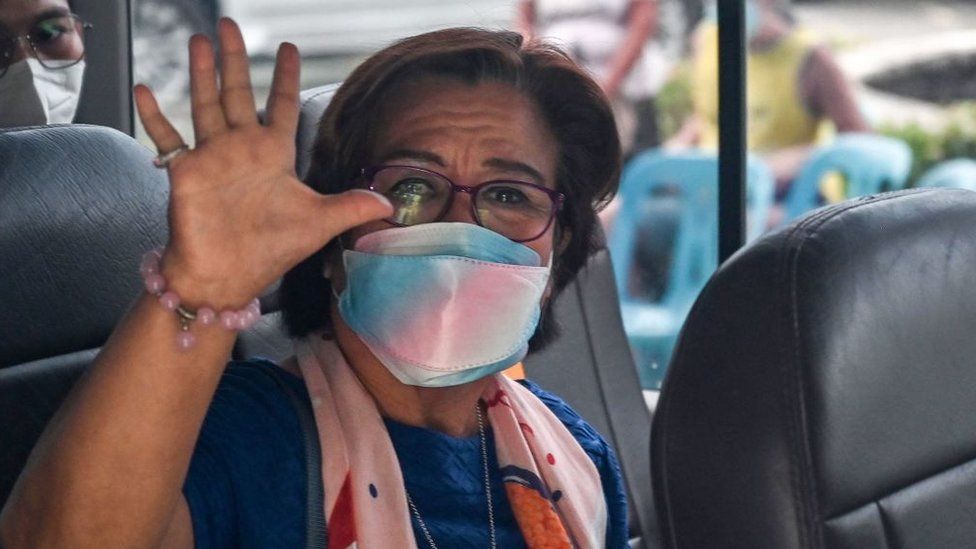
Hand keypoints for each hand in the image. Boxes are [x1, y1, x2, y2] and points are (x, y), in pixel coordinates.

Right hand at [134, 19, 391, 306]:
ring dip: (201, 73)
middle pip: (238, 94)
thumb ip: (351, 206)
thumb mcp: (319, 224)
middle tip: (229, 25)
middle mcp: (241, 150)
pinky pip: (167, 138)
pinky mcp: (185, 172)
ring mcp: (211, 158)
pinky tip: (145, 89)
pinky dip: (155, 115)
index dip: (286, 78)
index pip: (282, 107)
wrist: (227, 277)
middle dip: (234, 60)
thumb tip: (391, 203)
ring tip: (199, 41)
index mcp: (274, 156)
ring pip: (205, 104)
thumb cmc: (270, 252)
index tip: (289, 48)